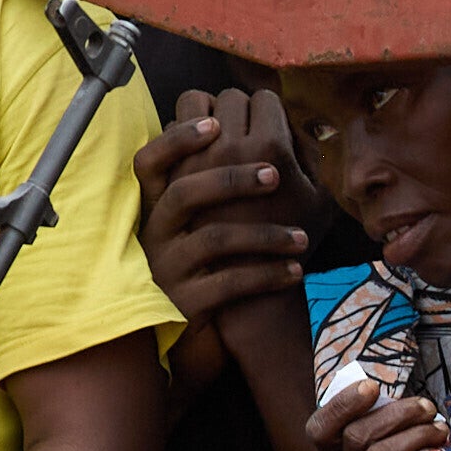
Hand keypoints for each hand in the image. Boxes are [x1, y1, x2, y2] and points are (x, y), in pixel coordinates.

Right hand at [132, 89, 310, 326]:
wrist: (197, 327)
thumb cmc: (212, 258)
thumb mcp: (203, 216)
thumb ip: (216, 174)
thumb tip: (272, 131)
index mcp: (160, 202)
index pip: (150, 160)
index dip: (178, 137)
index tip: (216, 122)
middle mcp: (158, 230)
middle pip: (185, 191)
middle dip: (233, 177)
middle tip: (276, 175)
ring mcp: (170, 267)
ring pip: (214, 239)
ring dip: (264, 235)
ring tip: (301, 238)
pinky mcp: (187, 302)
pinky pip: (229, 284)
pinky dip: (267, 276)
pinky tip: (296, 272)